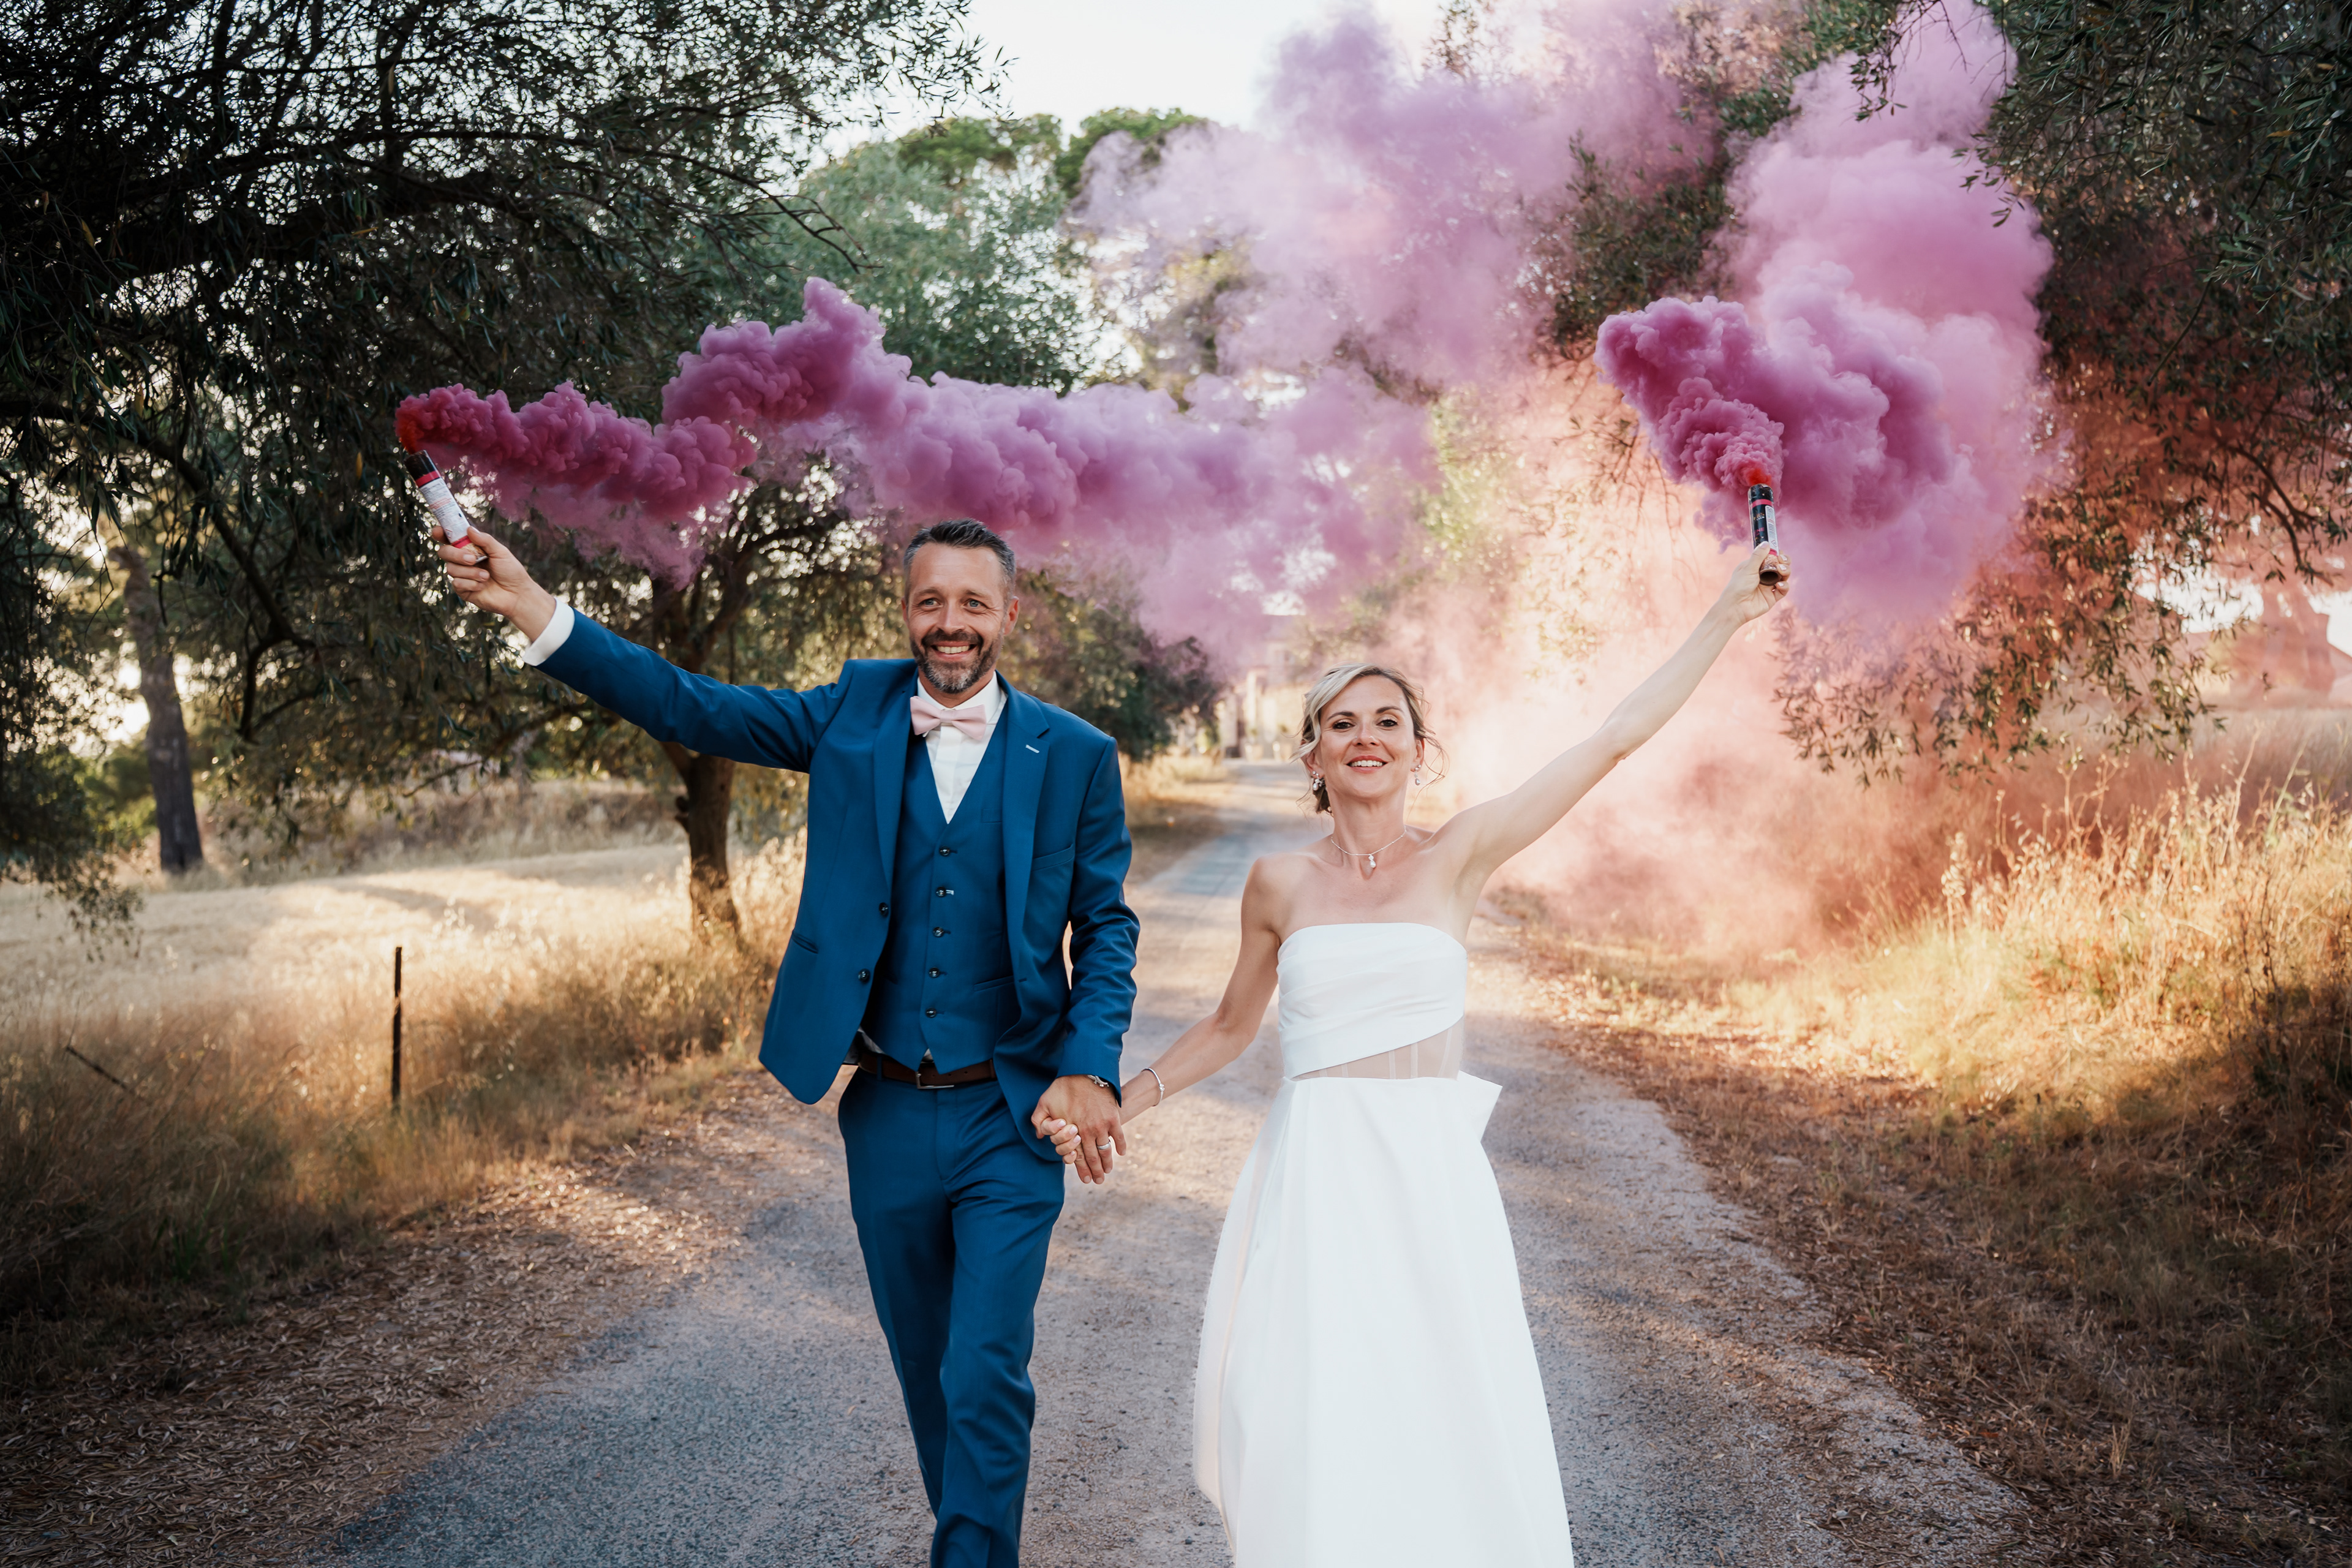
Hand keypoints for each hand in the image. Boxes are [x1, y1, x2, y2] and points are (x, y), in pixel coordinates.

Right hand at [435, 523, 557, 639]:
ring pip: (451, 569)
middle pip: (444, 552)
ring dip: (470, 572)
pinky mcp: (463, 590)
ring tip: (486, 576)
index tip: (438, 531)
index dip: (441, 533)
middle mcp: (463, 561)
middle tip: (473, 559)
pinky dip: (471, 584)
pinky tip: (483, 586)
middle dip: (456, 554)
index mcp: (470, 548)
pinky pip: (456, 583)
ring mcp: (462, 575)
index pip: (450, 539)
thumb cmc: (511, 571)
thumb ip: (485, 540)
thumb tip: (469, 529)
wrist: (517, 594)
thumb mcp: (500, 552)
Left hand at [1030, 1075, 1125, 1183]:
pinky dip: (1120, 1147)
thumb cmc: (1063, 1087)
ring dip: (1107, 1163)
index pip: (1076, 1157)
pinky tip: (1121, 1154)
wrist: (1085, 1072)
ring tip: (1108, 1171)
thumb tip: (1040, 1138)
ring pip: (1105, 1151)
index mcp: (1070, 1132)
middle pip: (1092, 1158)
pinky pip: (1119, 1137)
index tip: (1085, 1179)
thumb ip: (1039, 1122)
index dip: (1081, 1170)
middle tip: (1098, 1181)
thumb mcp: (1044, 1104)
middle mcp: (1086, 1133)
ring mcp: (1101, 1126)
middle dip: (1095, 1172)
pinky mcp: (1113, 1118)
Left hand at [1720, 542, 1791, 623]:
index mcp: (1756, 567)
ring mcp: (1768, 587)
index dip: (1777, 554)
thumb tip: (1767, 543)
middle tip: (1781, 561)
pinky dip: (1784, 586)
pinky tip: (1779, 585)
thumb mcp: (1748, 568)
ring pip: (1784, 576)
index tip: (1779, 552)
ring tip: (1781, 570)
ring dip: (1786, 571)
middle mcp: (1763, 576)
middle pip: (1780, 565)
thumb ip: (1758, 556)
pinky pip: (1783, 590)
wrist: (1735, 607)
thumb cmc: (1738, 587)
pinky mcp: (1772, 598)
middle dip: (1784, 561)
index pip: (1771, 557)